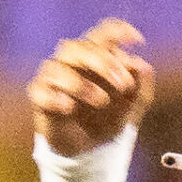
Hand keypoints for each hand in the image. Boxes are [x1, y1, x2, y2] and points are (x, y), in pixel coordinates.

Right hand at [29, 18, 154, 156]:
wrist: (88, 149)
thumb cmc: (108, 119)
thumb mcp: (131, 109)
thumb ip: (140, 89)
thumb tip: (141, 65)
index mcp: (95, 56)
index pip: (102, 34)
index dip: (118, 31)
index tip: (138, 41)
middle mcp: (71, 61)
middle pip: (81, 47)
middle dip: (105, 63)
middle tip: (124, 85)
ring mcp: (52, 78)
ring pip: (58, 67)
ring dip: (82, 84)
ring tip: (102, 101)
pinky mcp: (40, 98)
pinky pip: (40, 91)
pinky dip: (54, 97)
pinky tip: (69, 108)